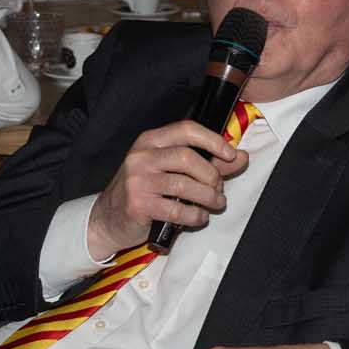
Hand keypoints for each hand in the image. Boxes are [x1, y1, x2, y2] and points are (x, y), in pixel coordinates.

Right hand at [85, 120, 247, 257]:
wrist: (107, 218)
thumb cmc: (144, 191)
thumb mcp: (169, 170)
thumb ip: (207, 162)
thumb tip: (240, 157)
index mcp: (150, 141)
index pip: (186, 130)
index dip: (212, 140)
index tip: (230, 154)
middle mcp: (141, 156)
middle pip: (187, 158)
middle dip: (211, 175)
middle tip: (219, 189)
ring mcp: (138, 180)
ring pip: (184, 185)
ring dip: (208, 197)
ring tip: (215, 204)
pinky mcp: (138, 205)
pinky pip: (176, 210)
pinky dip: (195, 216)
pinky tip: (199, 217)